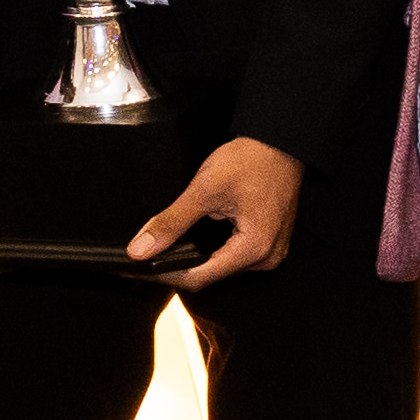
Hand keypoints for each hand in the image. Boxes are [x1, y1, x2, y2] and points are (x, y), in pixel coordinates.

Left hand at [123, 138, 301, 284]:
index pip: (199, 278)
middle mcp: (265, 257)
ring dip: (193, 259)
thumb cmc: (252, 160)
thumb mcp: (204, 190)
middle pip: (210, 275)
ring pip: (220, 266)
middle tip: (145, 255)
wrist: (280, 141)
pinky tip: (190, 242)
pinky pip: (233, 255)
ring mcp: (269, 250)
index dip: (165, 274)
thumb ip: (171, 222)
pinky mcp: (267, 241)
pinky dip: (210, 250)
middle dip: (176, 267)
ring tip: (163, 248)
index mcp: (254, 249)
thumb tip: (142, 248)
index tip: (140, 268)